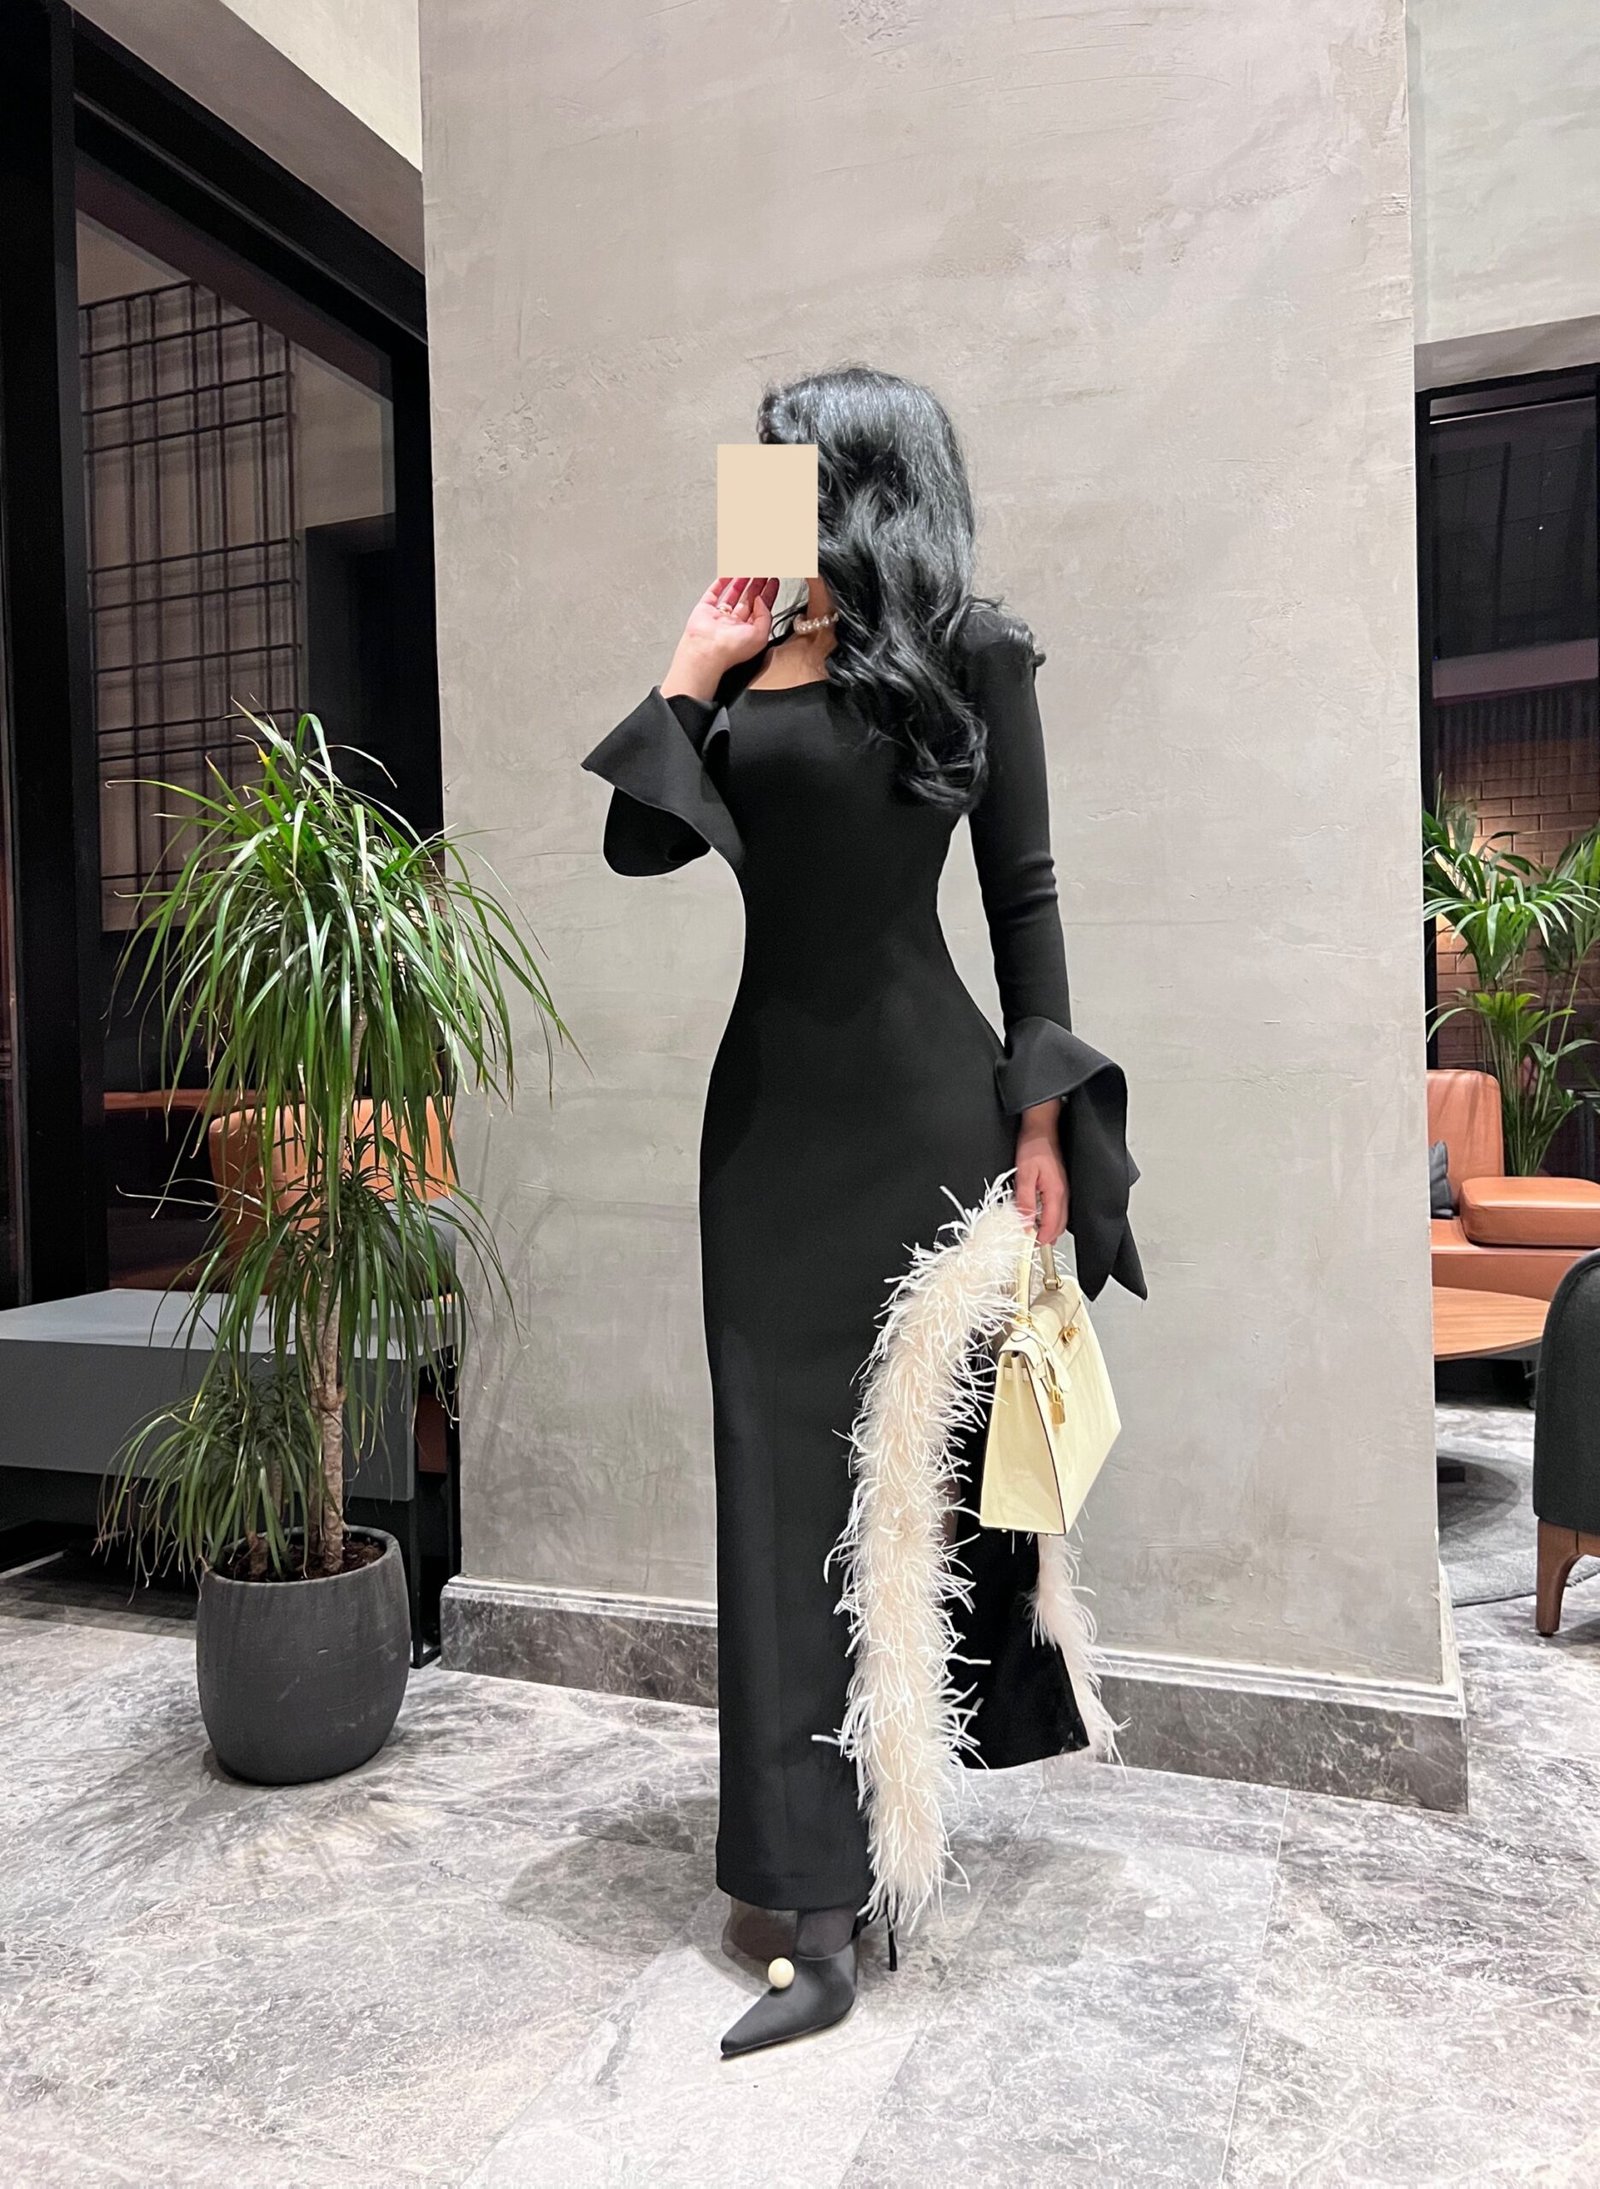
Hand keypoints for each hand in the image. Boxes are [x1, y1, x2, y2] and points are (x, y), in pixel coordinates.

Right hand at [661, 578, 779, 700]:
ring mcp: (719, 616)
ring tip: (749, 568)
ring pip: (733, 594)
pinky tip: (729, 573)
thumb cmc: (730, 651)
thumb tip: (762, 600)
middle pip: (748, 599)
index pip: (762, 609)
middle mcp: (734, 625)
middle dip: (757, 584)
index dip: (768, 594)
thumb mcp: (760, 635)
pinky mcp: (705, 609)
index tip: (773, 580)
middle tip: (763, 570)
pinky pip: (715, 592)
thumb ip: (765, 616)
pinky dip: (722, 582)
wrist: (706, 651)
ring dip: (742, 581)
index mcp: (748, 632)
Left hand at [1015, 1100, 1068, 1244]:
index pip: (1051, 1225)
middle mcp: (1063, 1194)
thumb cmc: (1034, 1147)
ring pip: (1060, 1218)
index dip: (1041, 1239)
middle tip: (1031, 1244)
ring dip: (1049, 1229)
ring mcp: (1064, 1190)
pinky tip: (1038, 1217)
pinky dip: (1050, 1218)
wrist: (1042, 1129)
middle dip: (1047, 1238)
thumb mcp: (1024, 1175)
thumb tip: (1025, 1223)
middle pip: (1059, 1226)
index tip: (1030, 1246)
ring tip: (1033, 1234)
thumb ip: (1025, 1201)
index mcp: (1055, 1194)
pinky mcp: (1060, 1186)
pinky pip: (1058, 1209)